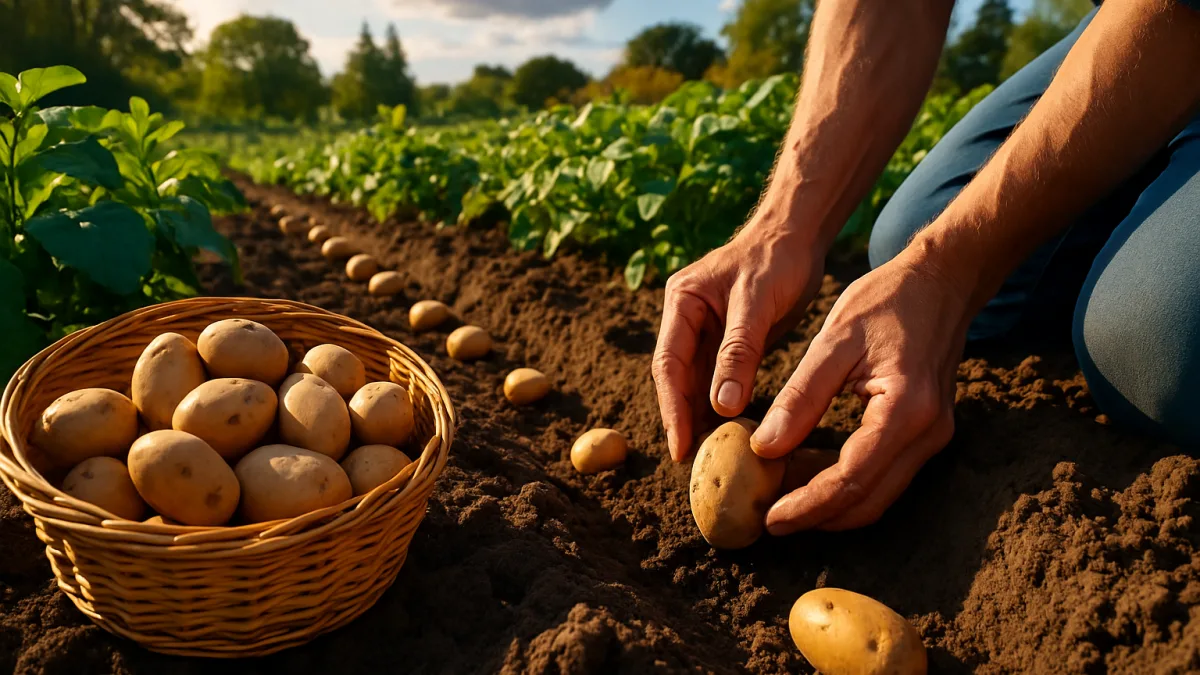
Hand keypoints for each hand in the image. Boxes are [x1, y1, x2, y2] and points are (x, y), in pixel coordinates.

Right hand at [652, 218, 825, 460]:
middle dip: (683, 417)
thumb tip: (721, 406)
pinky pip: (719, 377)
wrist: (798, 234)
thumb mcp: (757, 303)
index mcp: (682, 302)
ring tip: (710, 454)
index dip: (672, 408)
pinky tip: (730, 429)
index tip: (680, 446)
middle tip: (692, 461)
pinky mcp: (728, 338)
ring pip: (697, 381)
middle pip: (677, 377)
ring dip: (701, 415)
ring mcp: (705, 329)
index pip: (668, 363)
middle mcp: (686, 317)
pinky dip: (723, 403)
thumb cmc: (777, 258)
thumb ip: (738, 352)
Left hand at [751, 248, 970, 532]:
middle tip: (767, 519)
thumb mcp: (833, 341)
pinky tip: (805, 472)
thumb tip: (764, 448)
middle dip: (817, 516)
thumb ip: (800, 397)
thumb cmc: (887, 300)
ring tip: (779, 498)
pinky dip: (845, 481)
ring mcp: (933, 436)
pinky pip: (883, 472)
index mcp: (907, 409)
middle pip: (868, 499)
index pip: (852, 477)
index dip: (808, 504)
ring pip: (878, 493)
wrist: (942, 281)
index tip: (769, 518)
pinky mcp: (925, 432)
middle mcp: (929, 432)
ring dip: (830, 504)